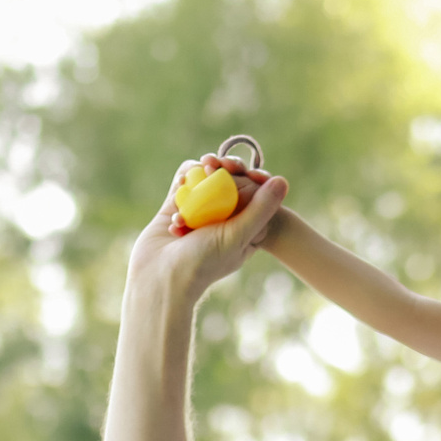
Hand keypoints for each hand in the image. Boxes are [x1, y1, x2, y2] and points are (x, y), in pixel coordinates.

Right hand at [127, 152, 290, 305]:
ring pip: (207, 178)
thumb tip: (282, 180)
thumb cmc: (202, 263)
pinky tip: (181, 185)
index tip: (248, 172)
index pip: (256, 195)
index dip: (254, 178)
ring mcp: (200, 212)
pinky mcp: (177, 206)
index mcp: (246, 230)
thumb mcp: (237, 237)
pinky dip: (184, 178)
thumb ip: (260, 210)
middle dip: (224, 170)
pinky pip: (185, 181)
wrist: (159, 277)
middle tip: (214, 163)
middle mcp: (224, 219)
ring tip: (194, 175)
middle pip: (231, 182)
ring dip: (201, 172)